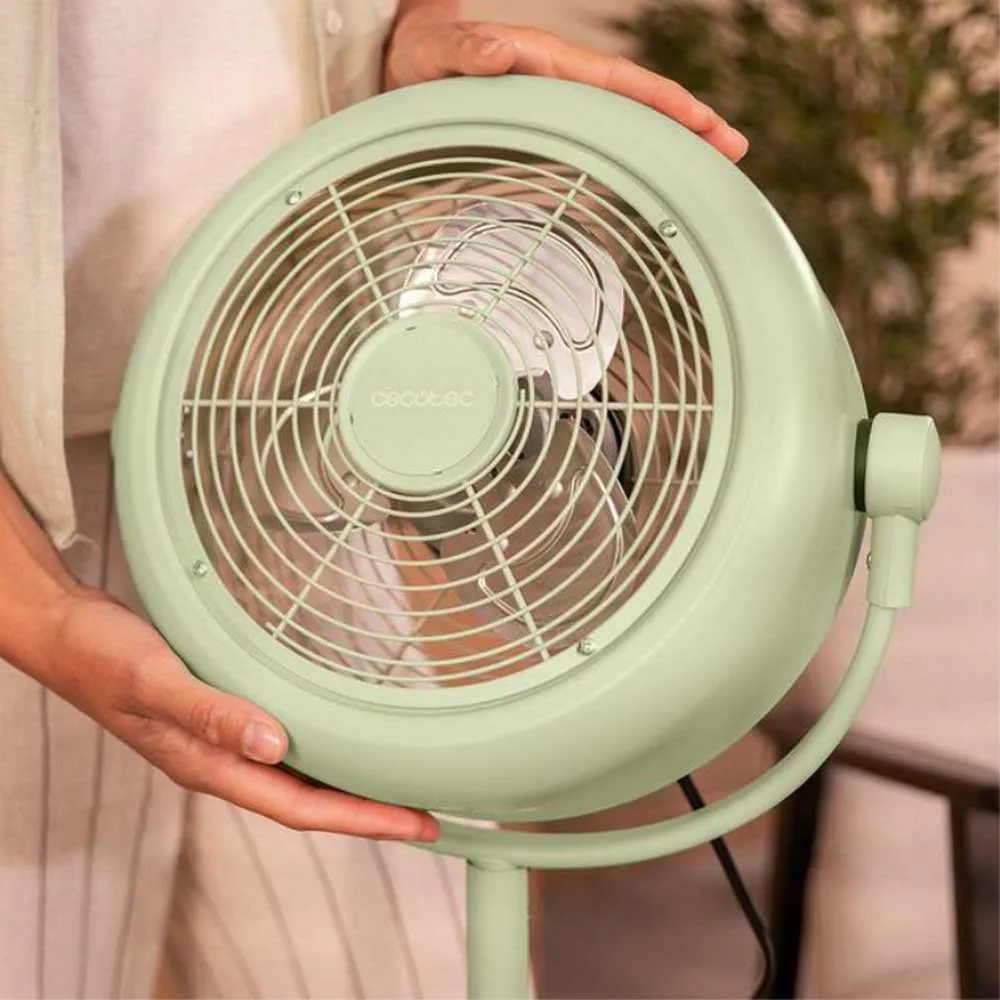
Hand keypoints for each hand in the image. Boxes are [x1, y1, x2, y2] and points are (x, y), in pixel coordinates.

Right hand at [31, 585, 438, 841]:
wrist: (66, 633)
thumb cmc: (103, 657)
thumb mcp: (155, 681)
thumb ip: (211, 714)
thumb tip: (273, 744)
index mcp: (209, 765)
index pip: (301, 808)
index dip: (362, 820)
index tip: (416, 825)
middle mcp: (221, 761)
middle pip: (309, 801)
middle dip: (368, 812)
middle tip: (426, 813)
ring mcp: (220, 740)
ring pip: (298, 776)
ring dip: (348, 784)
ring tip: (397, 783)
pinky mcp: (221, 713)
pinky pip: (283, 743)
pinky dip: (320, 748)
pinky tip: (339, 735)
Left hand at [384, 7, 748, 162]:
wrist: (408, 57)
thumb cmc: (423, 56)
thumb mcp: (437, 52)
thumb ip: (466, 52)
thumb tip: (500, 52)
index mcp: (550, 64)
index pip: (621, 83)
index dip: (664, 103)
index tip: (704, 124)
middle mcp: (565, 80)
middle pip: (640, 102)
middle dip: (688, 123)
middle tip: (733, 152)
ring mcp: (561, 100)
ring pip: (627, 120)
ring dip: (669, 141)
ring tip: (710, 166)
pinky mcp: (551, 119)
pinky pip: (602, 134)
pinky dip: (633, 152)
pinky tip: (652, 175)